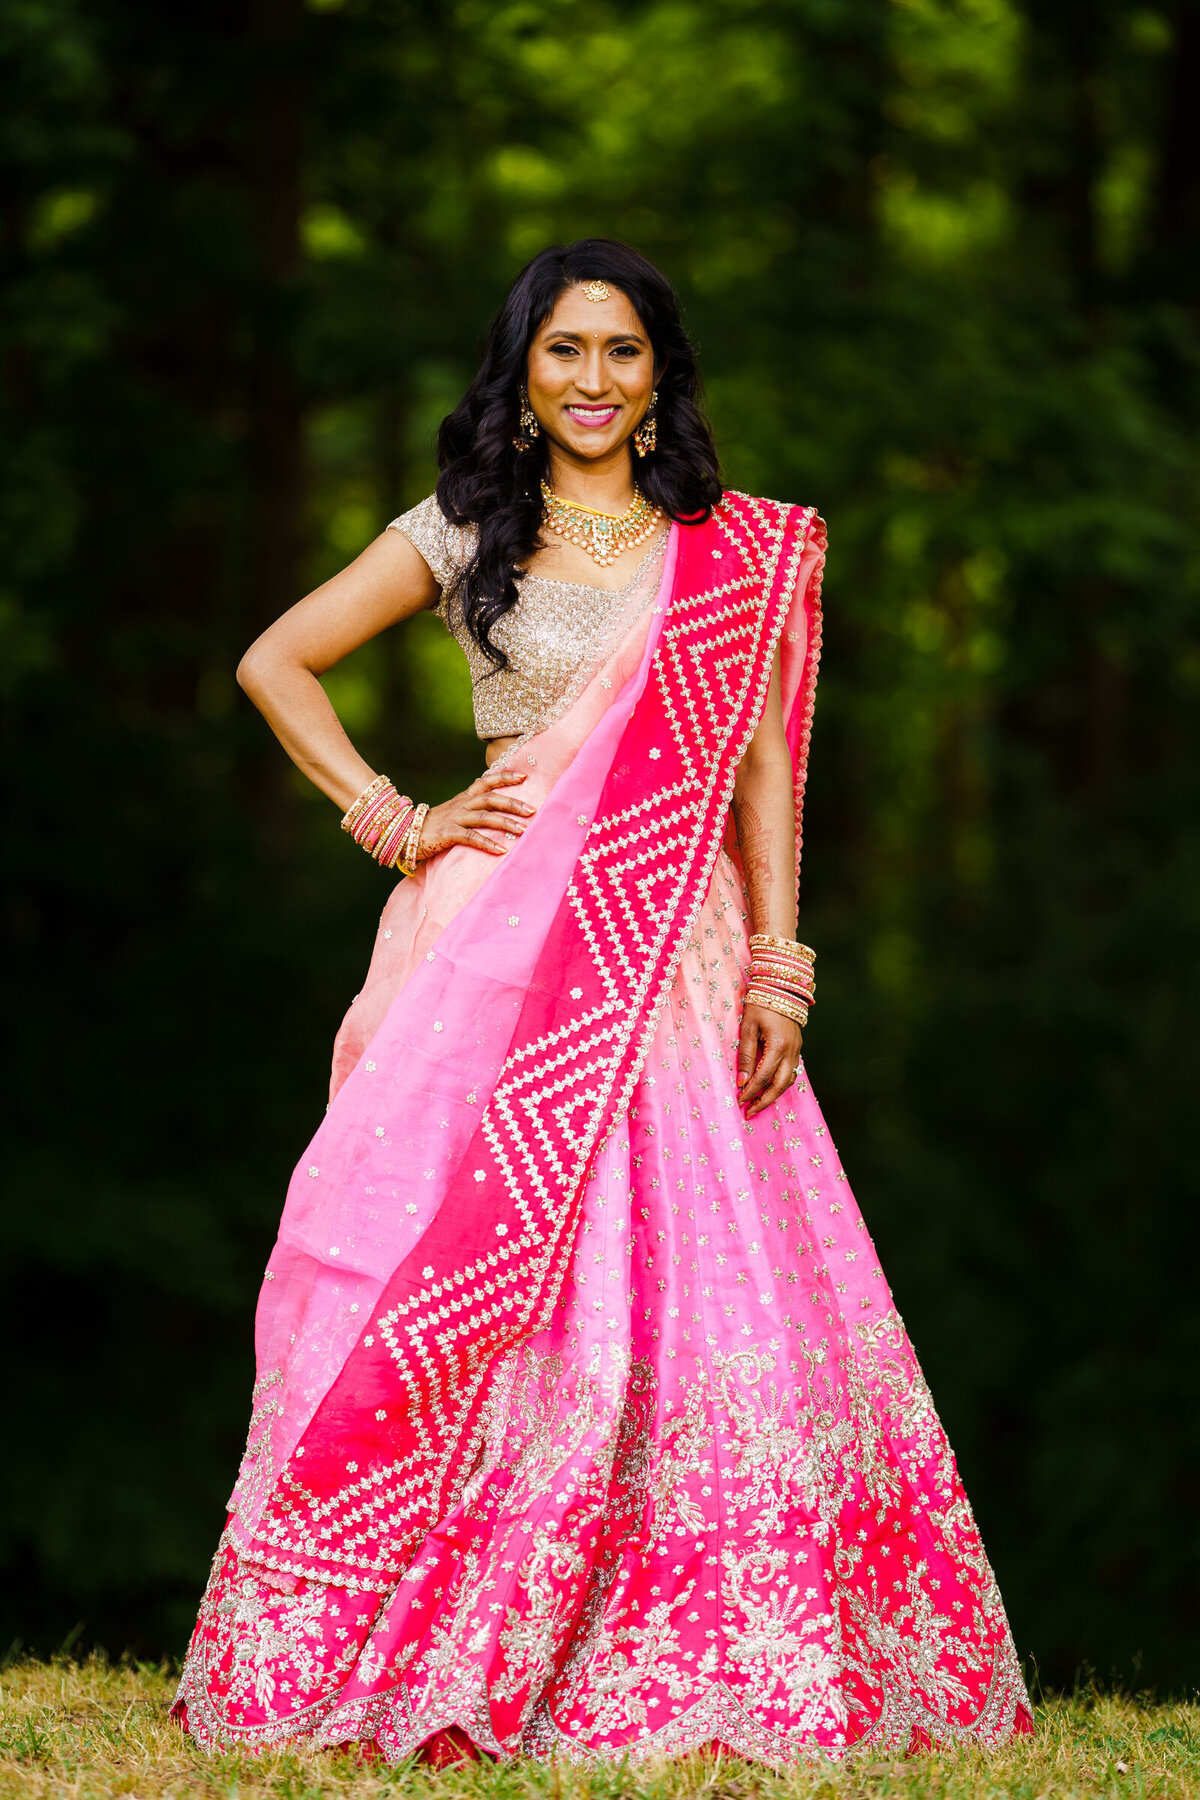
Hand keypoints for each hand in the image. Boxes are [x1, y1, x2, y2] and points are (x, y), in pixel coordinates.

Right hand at [418, 767, 535, 859]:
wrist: (404, 833)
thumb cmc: (434, 826)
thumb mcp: (455, 813)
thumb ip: (473, 809)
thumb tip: (496, 811)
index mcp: (464, 797)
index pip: (486, 781)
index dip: (505, 777)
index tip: (524, 776)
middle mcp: (461, 804)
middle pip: (490, 798)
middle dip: (513, 803)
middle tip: (533, 810)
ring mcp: (454, 818)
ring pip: (484, 817)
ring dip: (506, 823)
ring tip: (523, 830)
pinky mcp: (447, 834)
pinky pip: (471, 838)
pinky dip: (488, 844)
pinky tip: (501, 851)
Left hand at [737, 1001, 801, 1117]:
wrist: (782, 988)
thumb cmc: (761, 1004)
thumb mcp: (748, 1028)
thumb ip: (746, 1056)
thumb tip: (742, 1082)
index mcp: (778, 1047)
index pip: (763, 1078)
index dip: (750, 1092)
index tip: (739, 1102)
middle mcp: (791, 1052)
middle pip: (780, 1085)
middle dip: (765, 1101)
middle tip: (750, 1112)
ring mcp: (797, 1050)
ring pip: (788, 1080)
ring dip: (774, 1094)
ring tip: (759, 1103)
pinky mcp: (797, 1048)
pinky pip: (791, 1071)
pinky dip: (780, 1083)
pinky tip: (769, 1087)